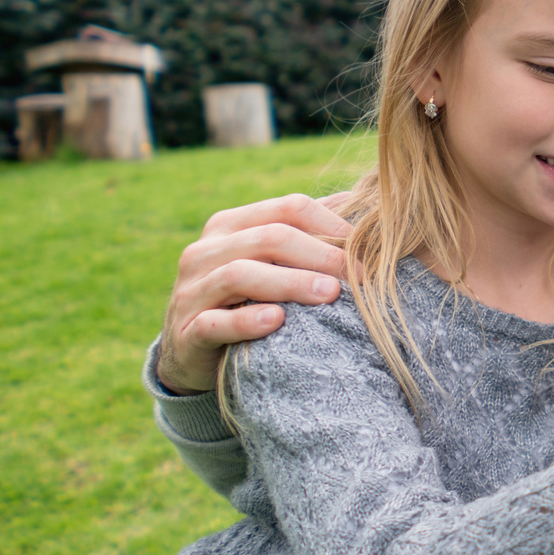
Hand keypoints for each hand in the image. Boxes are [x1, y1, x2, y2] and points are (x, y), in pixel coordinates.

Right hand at [156, 192, 353, 392]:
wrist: (191, 351)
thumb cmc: (245, 300)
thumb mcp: (271, 263)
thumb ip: (306, 235)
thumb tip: (360, 203)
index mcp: (230, 225)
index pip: (288, 208)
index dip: (332, 225)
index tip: (366, 249)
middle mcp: (205, 251)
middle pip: (269, 238)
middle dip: (321, 255)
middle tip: (359, 275)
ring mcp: (191, 290)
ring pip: (240, 274)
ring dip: (290, 283)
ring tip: (330, 294)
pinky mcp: (187, 333)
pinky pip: (214, 323)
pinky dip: (246, 320)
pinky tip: (276, 321)